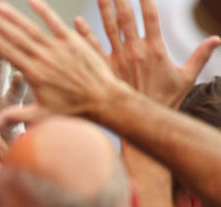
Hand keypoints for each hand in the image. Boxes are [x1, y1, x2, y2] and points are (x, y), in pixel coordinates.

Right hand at [0, 0, 130, 126]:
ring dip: (14, 16)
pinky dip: (44, 11)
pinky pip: (55, 23)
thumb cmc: (71, 111)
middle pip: (16, 36)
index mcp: (34, 75)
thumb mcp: (41, 117)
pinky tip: (31, 1)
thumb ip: (15, 116)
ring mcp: (59, 48)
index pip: (8, 53)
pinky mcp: (73, 41)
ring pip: (32, 28)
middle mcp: (44, 58)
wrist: (103, 99)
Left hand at [74, 0, 220, 107]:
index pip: (151, 17)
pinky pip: (92, 49)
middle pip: (126, 18)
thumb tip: (217, 39)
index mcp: (155, 49)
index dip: (146, 0)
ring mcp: (118, 60)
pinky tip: (76, 22)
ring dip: (104, 9)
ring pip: (108, 29)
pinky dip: (84, 34)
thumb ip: (200, 56)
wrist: (142, 120)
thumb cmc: (166, 100)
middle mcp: (135, 51)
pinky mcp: (104, 70)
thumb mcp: (186, 77)